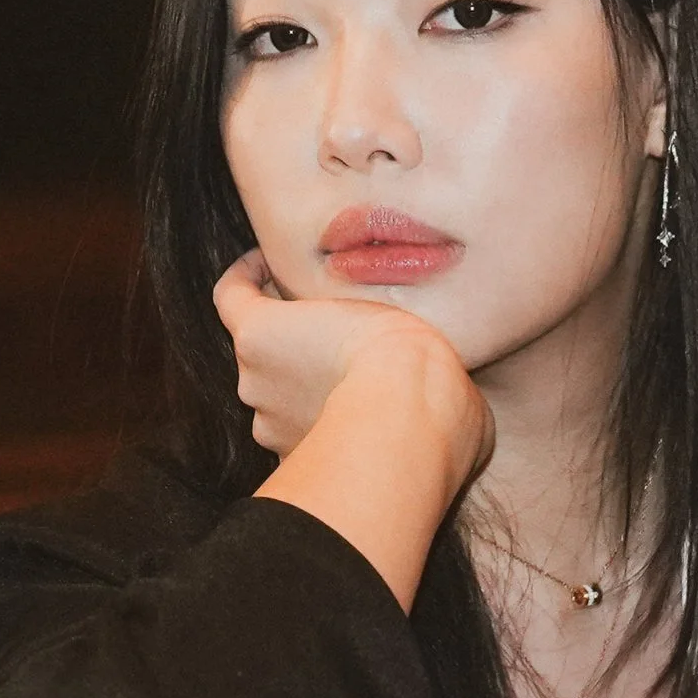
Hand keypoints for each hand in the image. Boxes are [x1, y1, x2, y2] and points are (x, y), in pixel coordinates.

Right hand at [214, 249, 490, 610]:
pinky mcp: (257, 336)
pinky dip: (245, 277)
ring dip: (298, 322)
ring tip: (331, 291)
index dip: (318, 390)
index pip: (304, 414)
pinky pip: (232, 299)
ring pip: (272, 348)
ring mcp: (259, 380)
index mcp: (315, 442)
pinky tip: (264, 256)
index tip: (336, 362)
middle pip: (286, 383)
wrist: (407, 409)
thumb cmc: (435, 430)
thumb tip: (464, 419)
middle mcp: (277, 423)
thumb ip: (434, 418)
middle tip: (350, 331)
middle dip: (315, 359)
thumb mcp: (442, 426)